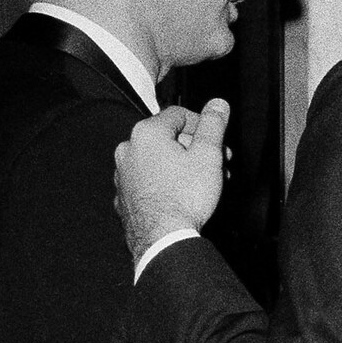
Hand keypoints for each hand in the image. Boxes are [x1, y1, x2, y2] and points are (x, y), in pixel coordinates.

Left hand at [113, 98, 230, 261]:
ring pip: (158, 160)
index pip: (179, 114)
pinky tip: (181, 195)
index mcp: (147, 133)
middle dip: (194, 148)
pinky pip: (148, 181)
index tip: (216, 139)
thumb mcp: (209, 155)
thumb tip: (218, 105)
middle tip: (216, 163)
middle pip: (168, 138)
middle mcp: (129, 149)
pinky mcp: (124, 195)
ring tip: (202, 182)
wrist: (163, 237)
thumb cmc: (183, 198)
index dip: (203, 125)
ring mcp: (123, 174)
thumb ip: (213, 125)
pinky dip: (165, 183)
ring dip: (181, 166)